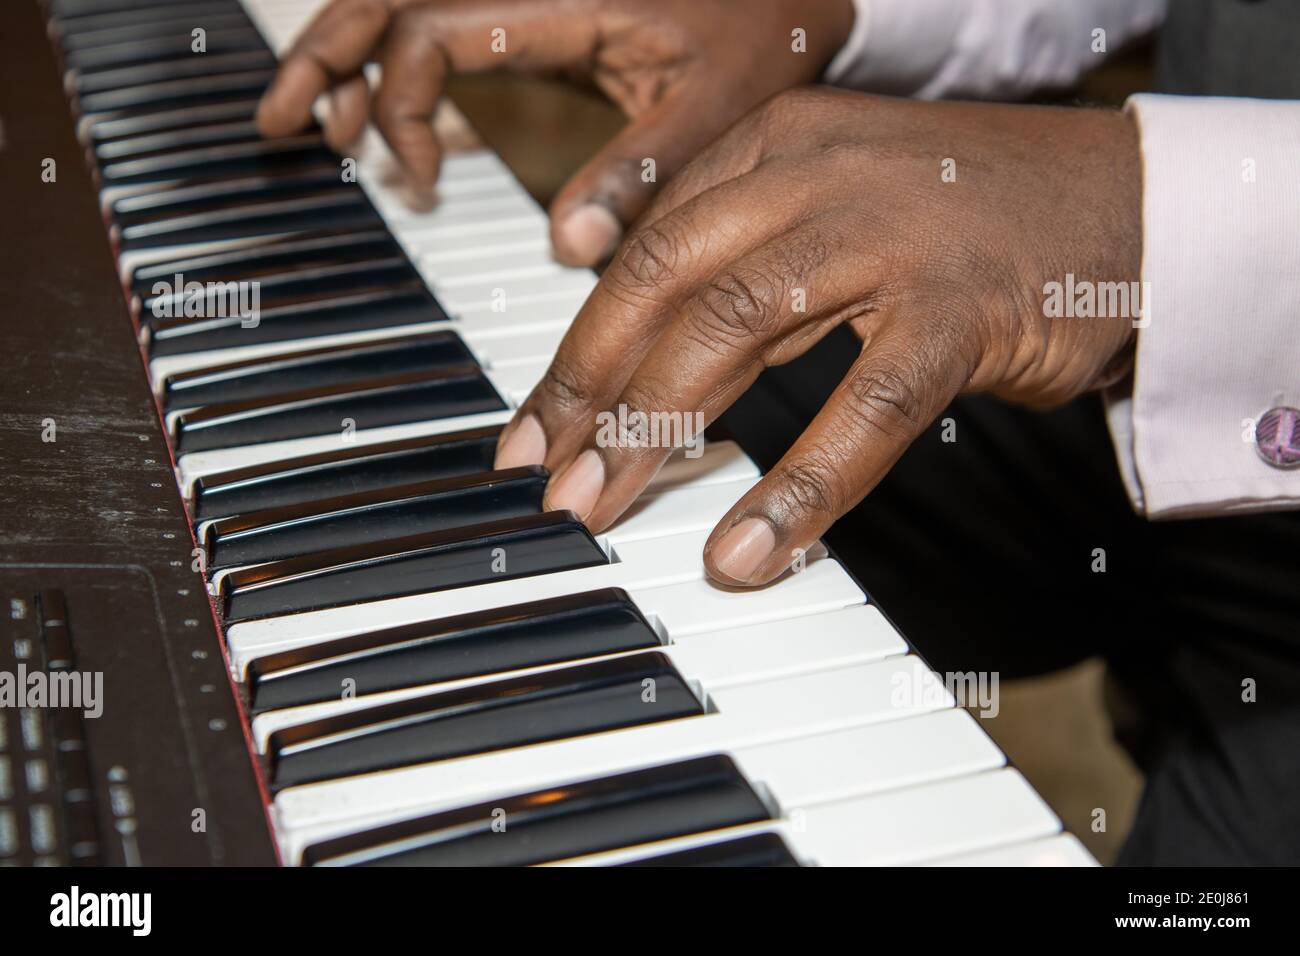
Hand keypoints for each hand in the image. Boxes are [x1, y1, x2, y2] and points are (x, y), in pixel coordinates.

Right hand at [255, 0, 852, 264]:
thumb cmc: (768, 31)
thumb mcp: (716, 112)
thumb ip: (639, 177)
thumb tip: (568, 253)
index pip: (434, 31)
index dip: (403, 106)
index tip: (414, 180)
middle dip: (326, 54)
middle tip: (280, 121)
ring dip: (349, 49)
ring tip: (310, 115)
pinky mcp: (536, 10)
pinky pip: (443, 20)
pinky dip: (401, 60)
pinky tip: (383, 107)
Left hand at [493, 88, 1142, 585]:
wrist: (1124, 204)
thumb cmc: (965, 221)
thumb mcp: (834, 211)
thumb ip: (743, 265)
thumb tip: (644, 364)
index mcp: (776, 147)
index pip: (644, 250)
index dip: (579, 347)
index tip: (534, 429)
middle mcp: (817, 173)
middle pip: (666, 282)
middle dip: (590, 391)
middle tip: (545, 480)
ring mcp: (891, 234)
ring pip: (736, 327)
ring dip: (654, 431)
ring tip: (602, 510)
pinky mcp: (961, 306)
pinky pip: (861, 405)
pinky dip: (798, 484)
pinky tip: (747, 548)